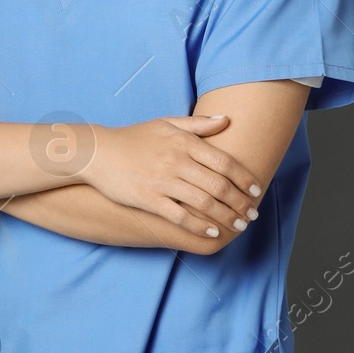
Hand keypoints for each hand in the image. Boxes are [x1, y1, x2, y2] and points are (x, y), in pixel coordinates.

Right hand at [79, 115, 262, 242]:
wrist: (97, 152)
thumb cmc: (133, 137)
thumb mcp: (165, 124)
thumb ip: (197, 124)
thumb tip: (226, 120)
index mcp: (183, 142)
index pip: (224, 162)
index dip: (244, 179)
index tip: (256, 190)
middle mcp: (176, 161)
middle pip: (218, 185)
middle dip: (240, 202)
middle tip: (252, 214)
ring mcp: (162, 181)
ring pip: (204, 202)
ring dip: (226, 217)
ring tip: (239, 226)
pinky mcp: (148, 199)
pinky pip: (180, 216)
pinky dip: (199, 226)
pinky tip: (213, 232)